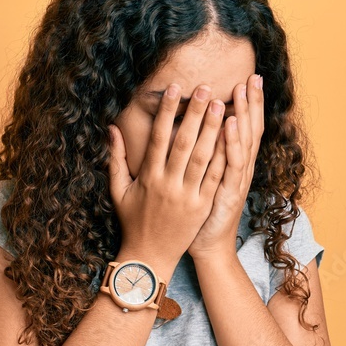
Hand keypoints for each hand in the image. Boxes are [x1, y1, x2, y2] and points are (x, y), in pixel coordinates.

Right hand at [107, 83, 227, 269]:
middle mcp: (168, 184)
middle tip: (206, 88)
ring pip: (202, 157)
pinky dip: (224, 157)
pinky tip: (233, 138)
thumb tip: (112, 128)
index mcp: (148, 177)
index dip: (167, 111)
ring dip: (213, 130)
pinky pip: (215, 178)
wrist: (149, 256)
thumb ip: (116, 158)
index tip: (175, 89)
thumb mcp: (118, 190)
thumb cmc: (133, 222)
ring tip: (222, 105)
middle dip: (195, 113)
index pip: (159, 137)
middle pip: (184, 142)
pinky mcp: (202, 207)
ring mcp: (187, 196)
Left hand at [187, 73, 263, 260]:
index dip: (248, 105)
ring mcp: (237, 180)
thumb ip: (203, 154)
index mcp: (234, 164)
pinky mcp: (229, 192)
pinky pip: (232, 164)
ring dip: (245, 114)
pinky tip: (231, 122)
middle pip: (250, 129)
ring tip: (243, 89)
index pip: (245, 128)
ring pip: (244, 142)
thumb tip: (196, 129)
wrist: (207, 247)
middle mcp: (240, 170)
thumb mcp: (203, 180)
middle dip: (252, 102)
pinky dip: (233, 142)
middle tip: (253, 75)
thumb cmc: (200, 214)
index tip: (247, 79)